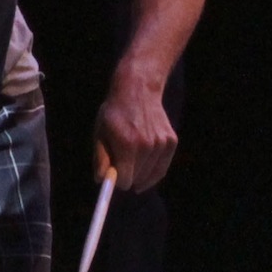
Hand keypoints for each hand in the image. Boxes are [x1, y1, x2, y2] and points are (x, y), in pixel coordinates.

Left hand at [96, 77, 177, 192]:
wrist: (138, 90)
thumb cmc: (115, 114)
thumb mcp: (100, 133)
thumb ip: (100, 159)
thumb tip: (101, 180)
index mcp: (126, 144)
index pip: (125, 181)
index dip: (117, 180)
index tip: (114, 175)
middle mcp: (146, 145)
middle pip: (137, 179)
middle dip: (129, 175)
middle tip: (122, 159)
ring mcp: (161, 143)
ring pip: (149, 174)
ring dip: (140, 169)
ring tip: (133, 150)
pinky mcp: (171, 142)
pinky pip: (162, 167)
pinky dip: (152, 167)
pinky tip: (144, 156)